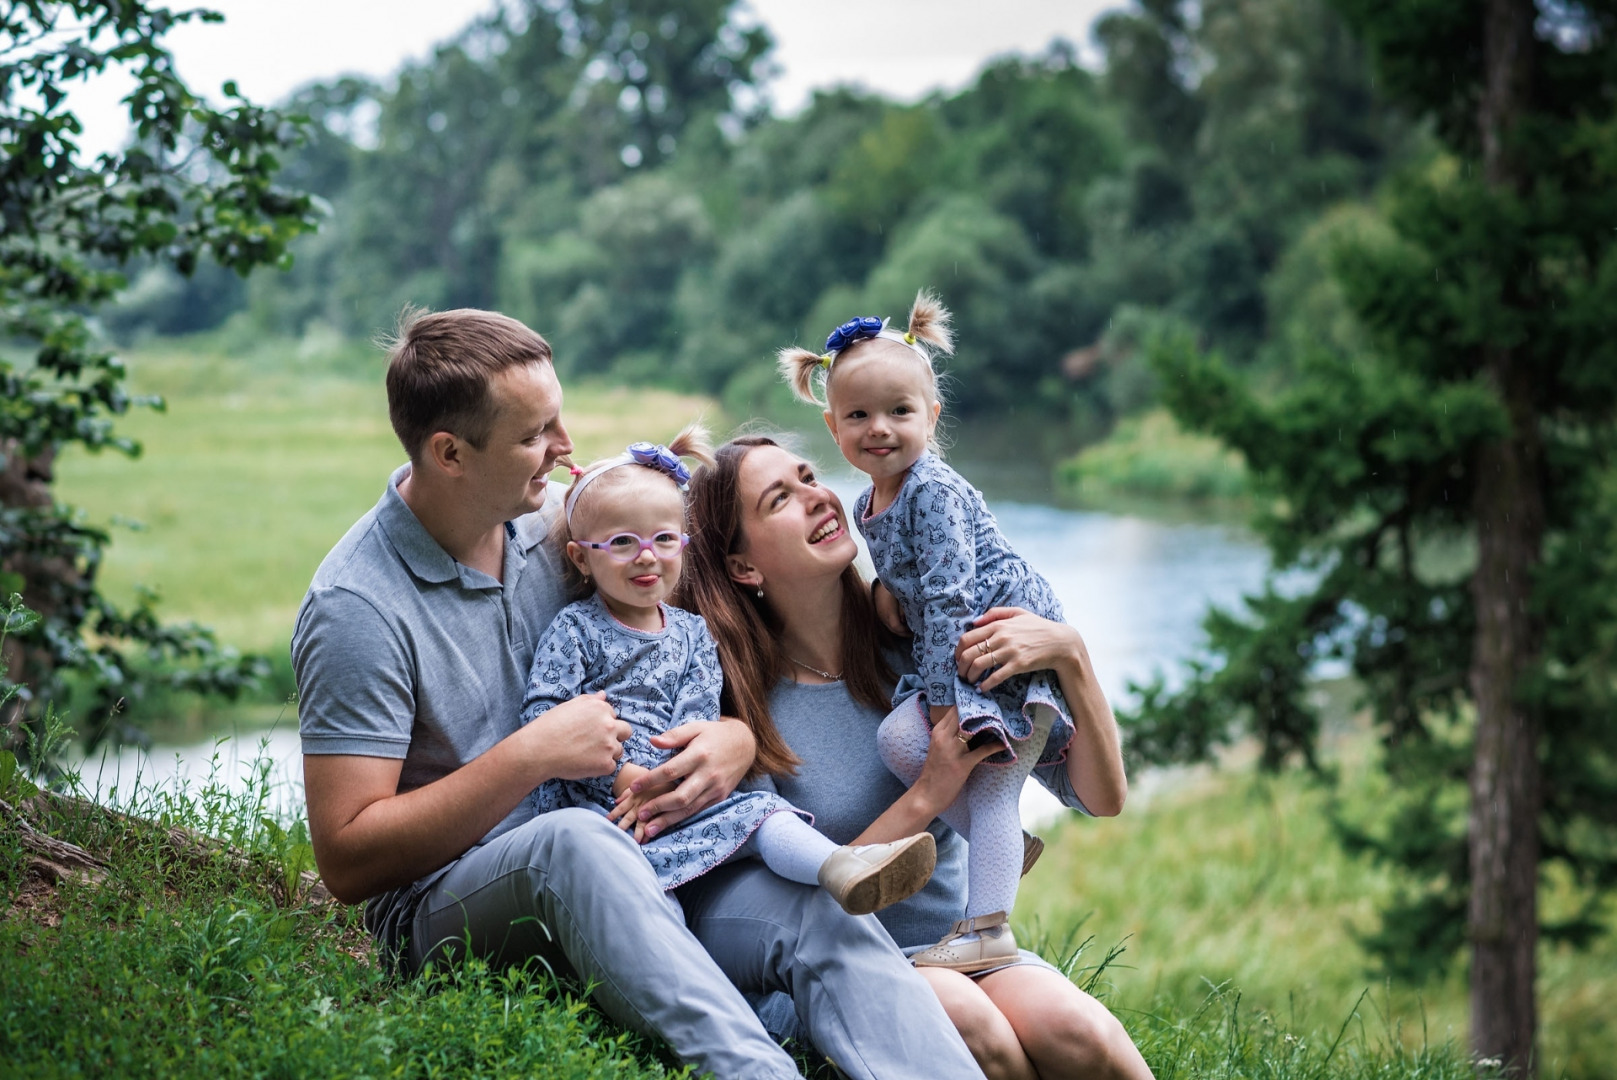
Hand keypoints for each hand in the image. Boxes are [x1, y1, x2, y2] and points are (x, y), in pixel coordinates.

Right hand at [521, 692, 629, 780]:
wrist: (539, 750)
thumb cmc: (550, 726)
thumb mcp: (569, 706)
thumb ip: (590, 700)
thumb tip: (603, 695)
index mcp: (601, 709)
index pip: (613, 716)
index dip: (602, 724)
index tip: (589, 731)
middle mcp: (609, 725)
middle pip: (625, 731)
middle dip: (615, 737)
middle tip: (596, 744)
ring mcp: (609, 745)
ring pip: (618, 750)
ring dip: (607, 753)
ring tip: (587, 755)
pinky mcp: (605, 764)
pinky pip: (611, 766)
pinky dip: (600, 768)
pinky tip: (585, 764)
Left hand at [633, 719, 756, 838]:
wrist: (746, 744)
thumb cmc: (715, 734)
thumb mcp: (696, 728)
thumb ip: (674, 735)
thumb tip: (652, 741)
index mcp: (699, 755)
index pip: (671, 771)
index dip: (651, 780)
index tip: (633, 787)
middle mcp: (708, 774)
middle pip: (681, 796)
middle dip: (659, 806)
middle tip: (640, 814)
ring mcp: (715, 788)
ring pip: (689, 808)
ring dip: (668, 820)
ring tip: (649, 829)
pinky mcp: (720, 797)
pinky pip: (699, 810)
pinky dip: (682, 819)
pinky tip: (668, 824)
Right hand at [873, 580, 909, 636]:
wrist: (882, 581)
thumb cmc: (894, 588)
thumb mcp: (902, 598)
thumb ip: (905, 610)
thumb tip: (909, 620)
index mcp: (889, 613)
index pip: (897, 628)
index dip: (906, 631)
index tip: (915, 630)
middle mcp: (883, 616)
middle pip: (894, 630)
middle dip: (904, 633)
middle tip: (913, 631)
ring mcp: (880, 615)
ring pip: (890, 628)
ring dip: (899, 630)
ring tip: (909, 628)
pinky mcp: (879, 613)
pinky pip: (887, 623)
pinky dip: (895, 626)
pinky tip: (902, 623)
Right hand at [912, 705, 999, 810]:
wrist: (926, 795)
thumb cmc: (933, 772)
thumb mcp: (937, 747)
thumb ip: (948, 735)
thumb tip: (965, 726)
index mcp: (937, 732)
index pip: (954, 709)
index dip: (970, 703)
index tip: (983, 700)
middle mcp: (944, 737)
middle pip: (964, 714)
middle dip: (981, 708)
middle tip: (997, 706)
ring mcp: (953, 750)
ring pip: (973, 728)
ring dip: (990, 724)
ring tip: (1003, 721)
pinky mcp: (962, 764)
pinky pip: (982, 751)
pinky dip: (995, 746)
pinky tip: (1004, 744)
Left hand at [956, 607, 1083, 692]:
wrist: (1060, 642)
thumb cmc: (1038, 627)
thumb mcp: (1018, 613)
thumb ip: (995, 613)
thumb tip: (974, 621)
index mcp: (998, 624)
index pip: (967, 638)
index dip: (957, 651)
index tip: (957, 659)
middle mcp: (1000, 637)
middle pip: (968, 653)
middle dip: (960, 666)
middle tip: (961, 673)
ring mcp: (1009, 651)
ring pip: (978, 665)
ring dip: (969, 676)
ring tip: (969, 681)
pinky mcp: (1018, 665)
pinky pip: (995, 677)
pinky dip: (985, 685)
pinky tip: (982, 689)